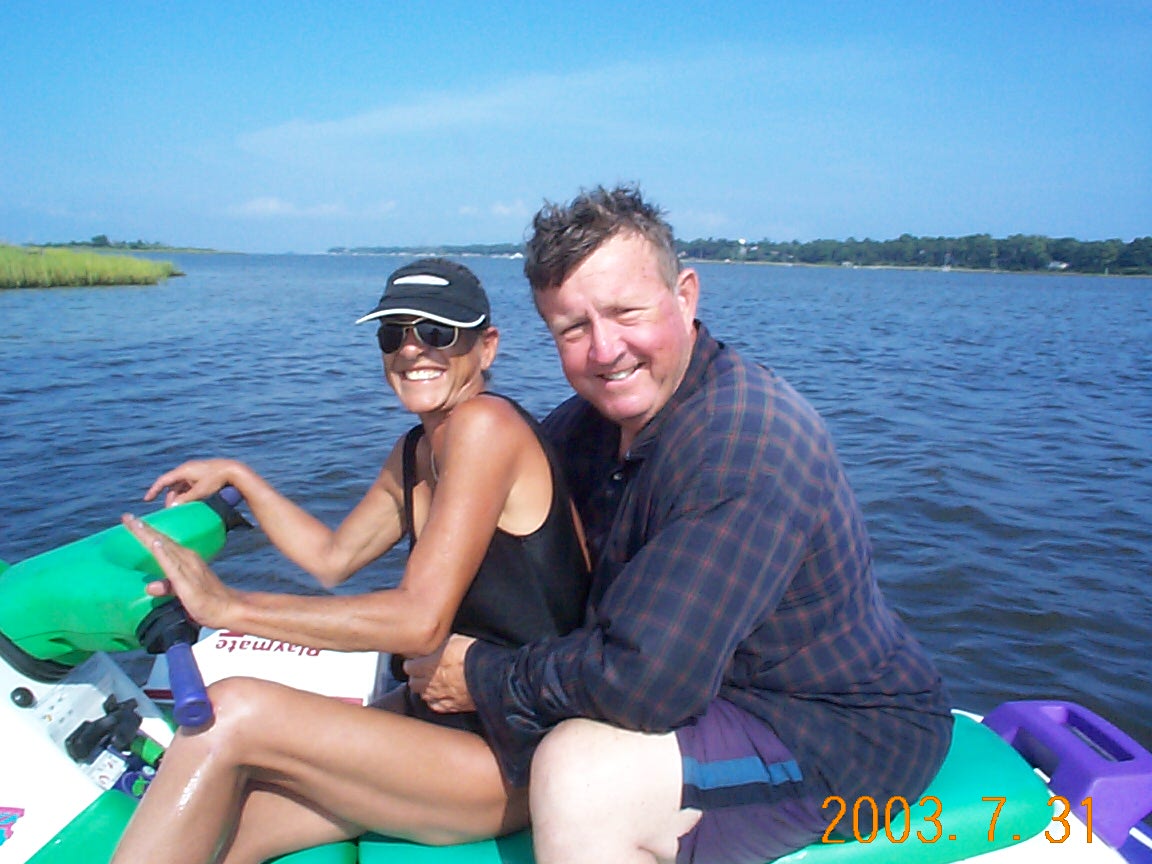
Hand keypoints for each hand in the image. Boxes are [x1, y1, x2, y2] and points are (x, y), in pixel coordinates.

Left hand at [122, 513, 237, 628]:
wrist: (229, 608)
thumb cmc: (207, 600)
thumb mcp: (182, 592)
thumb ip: (167, 587)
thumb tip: (149, 587)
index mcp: (185, 558)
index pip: (161, 542)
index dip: (145, 532)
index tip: (130, 520)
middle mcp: (186, 558)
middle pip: (161, 540)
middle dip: (142, 528)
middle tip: (126, 517)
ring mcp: (187, 568)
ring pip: (165, 548)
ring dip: (150, 535)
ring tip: (136, 524)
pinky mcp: (187, 582)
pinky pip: (173, 565)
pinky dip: (164, 553)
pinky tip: (156, 544)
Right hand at [144, 459, 241, 507]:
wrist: (233, 470)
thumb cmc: (216, 479)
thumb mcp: (199, 491)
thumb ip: (185, 499)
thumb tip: (172, 507)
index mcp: (183, 471)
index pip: (163, 480)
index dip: (154, 490)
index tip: (146, 499)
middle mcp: (186, 470)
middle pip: (172, 485)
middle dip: (170, 498)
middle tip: (170, 511)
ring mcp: (194, 472)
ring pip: (181, 486)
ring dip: (179, 497)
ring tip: (180, 509)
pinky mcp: (201, 475)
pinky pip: (188, 485)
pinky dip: (186, 494)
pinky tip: (189, 503)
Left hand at [404, 634, 476, 712]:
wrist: (492, 675)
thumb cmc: (475, 655)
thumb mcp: (455, 639)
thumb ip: (441, 644)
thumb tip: (438, 641)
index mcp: (428, 665)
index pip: (408, 667)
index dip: (414, 662)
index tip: (418, 659)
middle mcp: (430, 683)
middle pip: (413, 683)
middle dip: (417, 677)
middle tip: (426, 670)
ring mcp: (440, 697)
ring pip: (424, 696)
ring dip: (426, 689)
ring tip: (435, 682)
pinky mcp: (451, 707)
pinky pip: (436, 706)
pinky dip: (437, 701)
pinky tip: (443, 695)